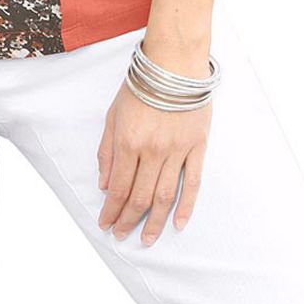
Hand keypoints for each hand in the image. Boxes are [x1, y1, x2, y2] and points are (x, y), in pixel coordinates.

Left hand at [96, 79, 209, 244]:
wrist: (175, 64)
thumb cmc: (140, 86)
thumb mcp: (112, 115)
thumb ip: (107, 151)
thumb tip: (105, 184)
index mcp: (128, 142)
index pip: (119, 187)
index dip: (112, 210)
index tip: (105, 224)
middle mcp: (152, 150)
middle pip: (140, 196)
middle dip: (129, 220)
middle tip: (122, 236)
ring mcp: (177, 150)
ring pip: (165, 195)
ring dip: (154, 221)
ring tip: (147, 239)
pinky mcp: (198, 147)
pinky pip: (192, 183)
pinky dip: (186, 206)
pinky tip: (178, 223)